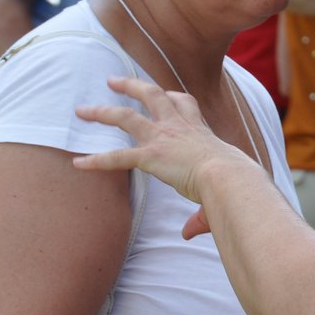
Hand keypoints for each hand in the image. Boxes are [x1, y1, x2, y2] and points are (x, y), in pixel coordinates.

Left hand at [74, 77, 252, 211]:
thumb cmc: (235, 181)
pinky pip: (117, 157)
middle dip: (131, 86)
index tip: (165, 94)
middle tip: (113, 81)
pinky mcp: (151, 156)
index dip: (172, 97)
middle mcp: (179, 127)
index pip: (184, 103)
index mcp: (199, 130)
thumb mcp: (223, 188)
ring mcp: (163, 139)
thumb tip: (189, 233)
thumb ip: (202, 214)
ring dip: (102, 112)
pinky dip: (96, 160)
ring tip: (81, 110)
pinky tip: (79, 164)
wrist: (229, 176)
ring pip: (126, 116)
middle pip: (152, 95)